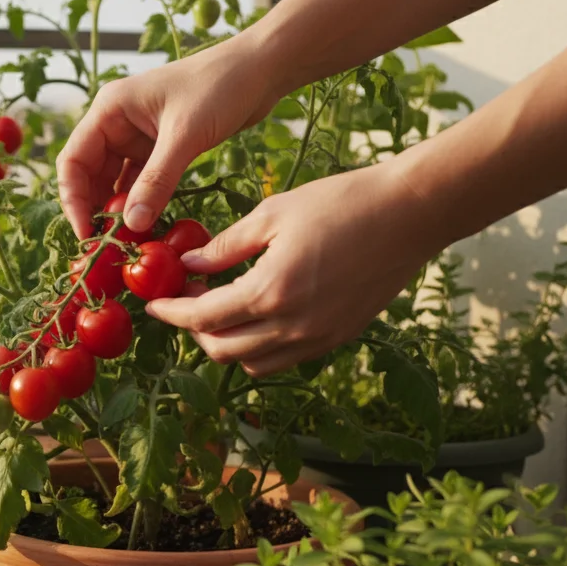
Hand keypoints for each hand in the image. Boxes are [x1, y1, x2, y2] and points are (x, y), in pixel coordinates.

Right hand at [57, 36, 280, 237]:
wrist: (263, 68)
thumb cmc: (221, 86)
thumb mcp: (185, 135)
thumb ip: (157, 181)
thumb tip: (131, 225)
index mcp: (110, 109)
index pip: (73, 160)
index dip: (74, 199)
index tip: (87, 233)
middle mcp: (117, 122)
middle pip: (90, 174)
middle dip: (96, 209)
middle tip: (108, 245)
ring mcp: (138, 136)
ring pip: (115, 181)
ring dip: (119, 209)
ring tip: (128, 241)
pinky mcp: (160, 148)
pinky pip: (141, 182)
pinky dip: (142, 203)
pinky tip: (148, 225)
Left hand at [145, 163, 448, 376]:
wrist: (412, 214)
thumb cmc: (343, 202)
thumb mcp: (273, 214)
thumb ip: (225, 246)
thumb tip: (188, 266)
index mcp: (272, 292)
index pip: (203, 319)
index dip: (172, 314)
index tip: (154, 305)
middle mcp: (293, 326)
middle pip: (222, 350)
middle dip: (194, 330)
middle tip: (186, 300)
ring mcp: (318, 338)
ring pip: (252, 363)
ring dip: (225, 343)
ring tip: (218, 308)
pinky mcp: (338, 338)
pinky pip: (283, 359)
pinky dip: (258, 347)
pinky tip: (255, 315)